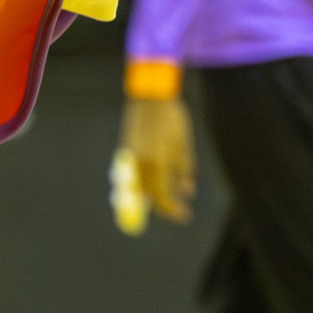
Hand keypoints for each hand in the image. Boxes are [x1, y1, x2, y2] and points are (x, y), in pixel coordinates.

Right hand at [118, 97, 196, 222]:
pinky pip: (133, 176)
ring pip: (139, 188)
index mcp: (156, 165)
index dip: (173, 210)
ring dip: (151, 195)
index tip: (184, 215)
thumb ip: (184, 171)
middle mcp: (140, 166)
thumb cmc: (172, 120)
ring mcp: (130, 159)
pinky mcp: (126, 152)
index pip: (162, 199)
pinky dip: (143, 182)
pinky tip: (155, 179)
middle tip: (177, 208)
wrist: (151, 97)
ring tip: (168, 192)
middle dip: (162, 205)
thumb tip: (186, 192)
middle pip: (148, 196)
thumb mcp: (184, 146)